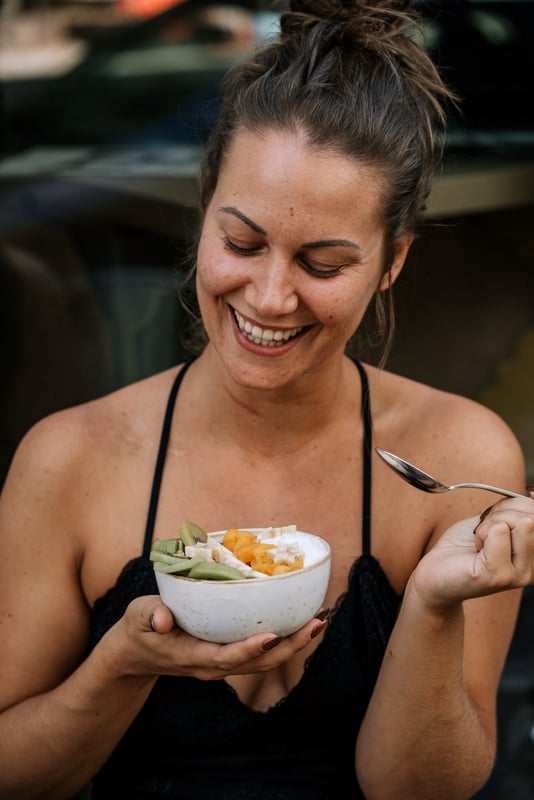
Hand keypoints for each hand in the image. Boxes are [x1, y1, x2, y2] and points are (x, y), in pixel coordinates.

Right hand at [105, 595, 328, 680]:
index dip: (251, 649)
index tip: (275, 635)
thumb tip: (161, 619)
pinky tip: (301, 619)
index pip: (225, 658)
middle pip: (258, 662)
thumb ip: (149, 616)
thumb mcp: (138, 617)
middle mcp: (213, 665)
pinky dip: (285, 638)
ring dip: (295, 643)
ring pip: (265, 660)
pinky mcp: (230, 656)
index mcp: (192, 656)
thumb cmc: (139, 629)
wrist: (137, 652)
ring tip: (320, 619)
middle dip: (290, 645)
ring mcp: (223, 663)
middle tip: (317, 621)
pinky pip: (262, 652)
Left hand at [410, 495, 533, 610]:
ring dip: (491, 523)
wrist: (436, 572)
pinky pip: (499, 531)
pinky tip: (476, 547)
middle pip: (533, 517)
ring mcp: (518, 575)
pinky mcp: (499, 576)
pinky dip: (481, 531)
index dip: (518, 505)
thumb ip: (517, 513)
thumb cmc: (464, 546)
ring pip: (522, 522)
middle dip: (504, 512)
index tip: (499, 516)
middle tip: (485, 528)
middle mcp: (533, 569)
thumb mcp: (496, 523)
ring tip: (480, 538)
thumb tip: (532, 494)